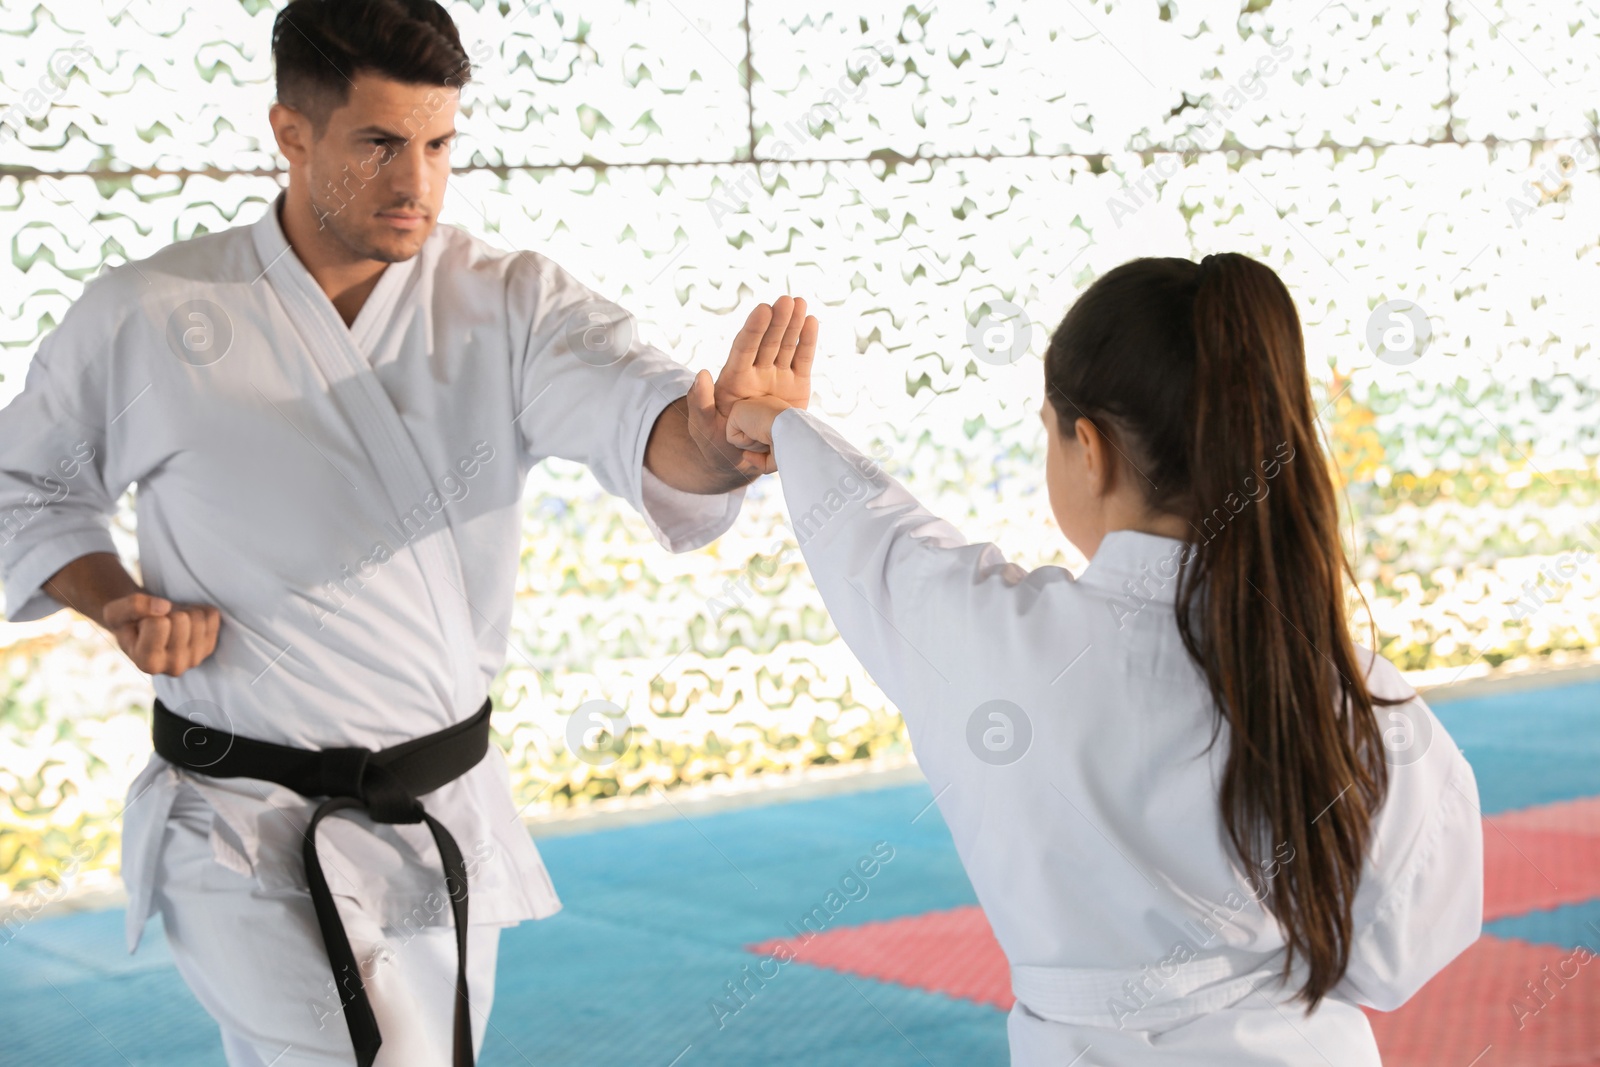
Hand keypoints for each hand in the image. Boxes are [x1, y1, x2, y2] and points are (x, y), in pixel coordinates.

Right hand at [101, 593, 220, 675]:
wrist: (145, 629)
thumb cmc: (128, 623)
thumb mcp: (115, 612)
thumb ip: (133, 606)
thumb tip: (166, 606)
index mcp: (148, 664)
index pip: (159, 623)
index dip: (149, 615)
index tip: (143, 625)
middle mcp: (174, 667)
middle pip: (181, 619)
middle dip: (168, 613)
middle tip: (159, 623)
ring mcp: (195, 659)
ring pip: (198, 617)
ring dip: (183, 612)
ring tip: (170, 624)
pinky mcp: (210, 647)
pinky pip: (212, 615)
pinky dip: (198, 611)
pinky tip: (185, 623)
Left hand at [686, 295, 818, 477]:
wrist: (743, 458)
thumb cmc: (717, 444)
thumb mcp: (702, 427)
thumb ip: (699, 403)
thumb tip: (701, 374)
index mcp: (734, 380)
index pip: (744, 350)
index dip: (753, 330)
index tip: (763, 309)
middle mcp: (756, 374)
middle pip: (767, 342)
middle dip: (777, 321)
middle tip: (787, 300)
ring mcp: (777, 378)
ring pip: (787, 346)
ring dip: (793, 324)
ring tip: (801, 302)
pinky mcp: (796, 387)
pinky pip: (803, 361)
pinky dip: (808, 342)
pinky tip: (812, 321)